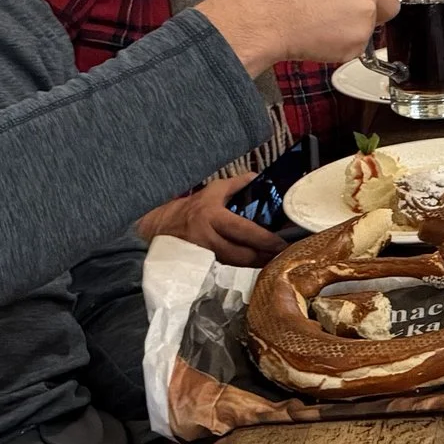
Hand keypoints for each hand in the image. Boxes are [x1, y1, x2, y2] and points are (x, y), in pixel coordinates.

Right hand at [138, 173, 285, 266]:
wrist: (159, 226)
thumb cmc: (190, 207)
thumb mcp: (212, 190)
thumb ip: (236, 185)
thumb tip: (257, 177)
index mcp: (212, 216)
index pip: (244, 231)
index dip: (264, 239)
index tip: (281, 243)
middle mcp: (207, 237)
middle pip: (242, 254)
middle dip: (264, 256)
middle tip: (283, 255)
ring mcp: (203, 254)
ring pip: (236, 263)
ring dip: (256, 263)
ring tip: (274, 260)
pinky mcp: (201, 264)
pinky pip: (227, 266)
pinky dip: (242, 265)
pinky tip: (256, 263)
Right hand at [195, 0, 402, 73]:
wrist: (262, 15)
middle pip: (392, 2)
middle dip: (376, 10)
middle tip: (346, 13)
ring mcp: (366, 12)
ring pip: (374, 27)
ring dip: (355, 29)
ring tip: (322, 23)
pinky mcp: (358, 40)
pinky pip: (358, 47)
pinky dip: (342, 46)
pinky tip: (319, 35)